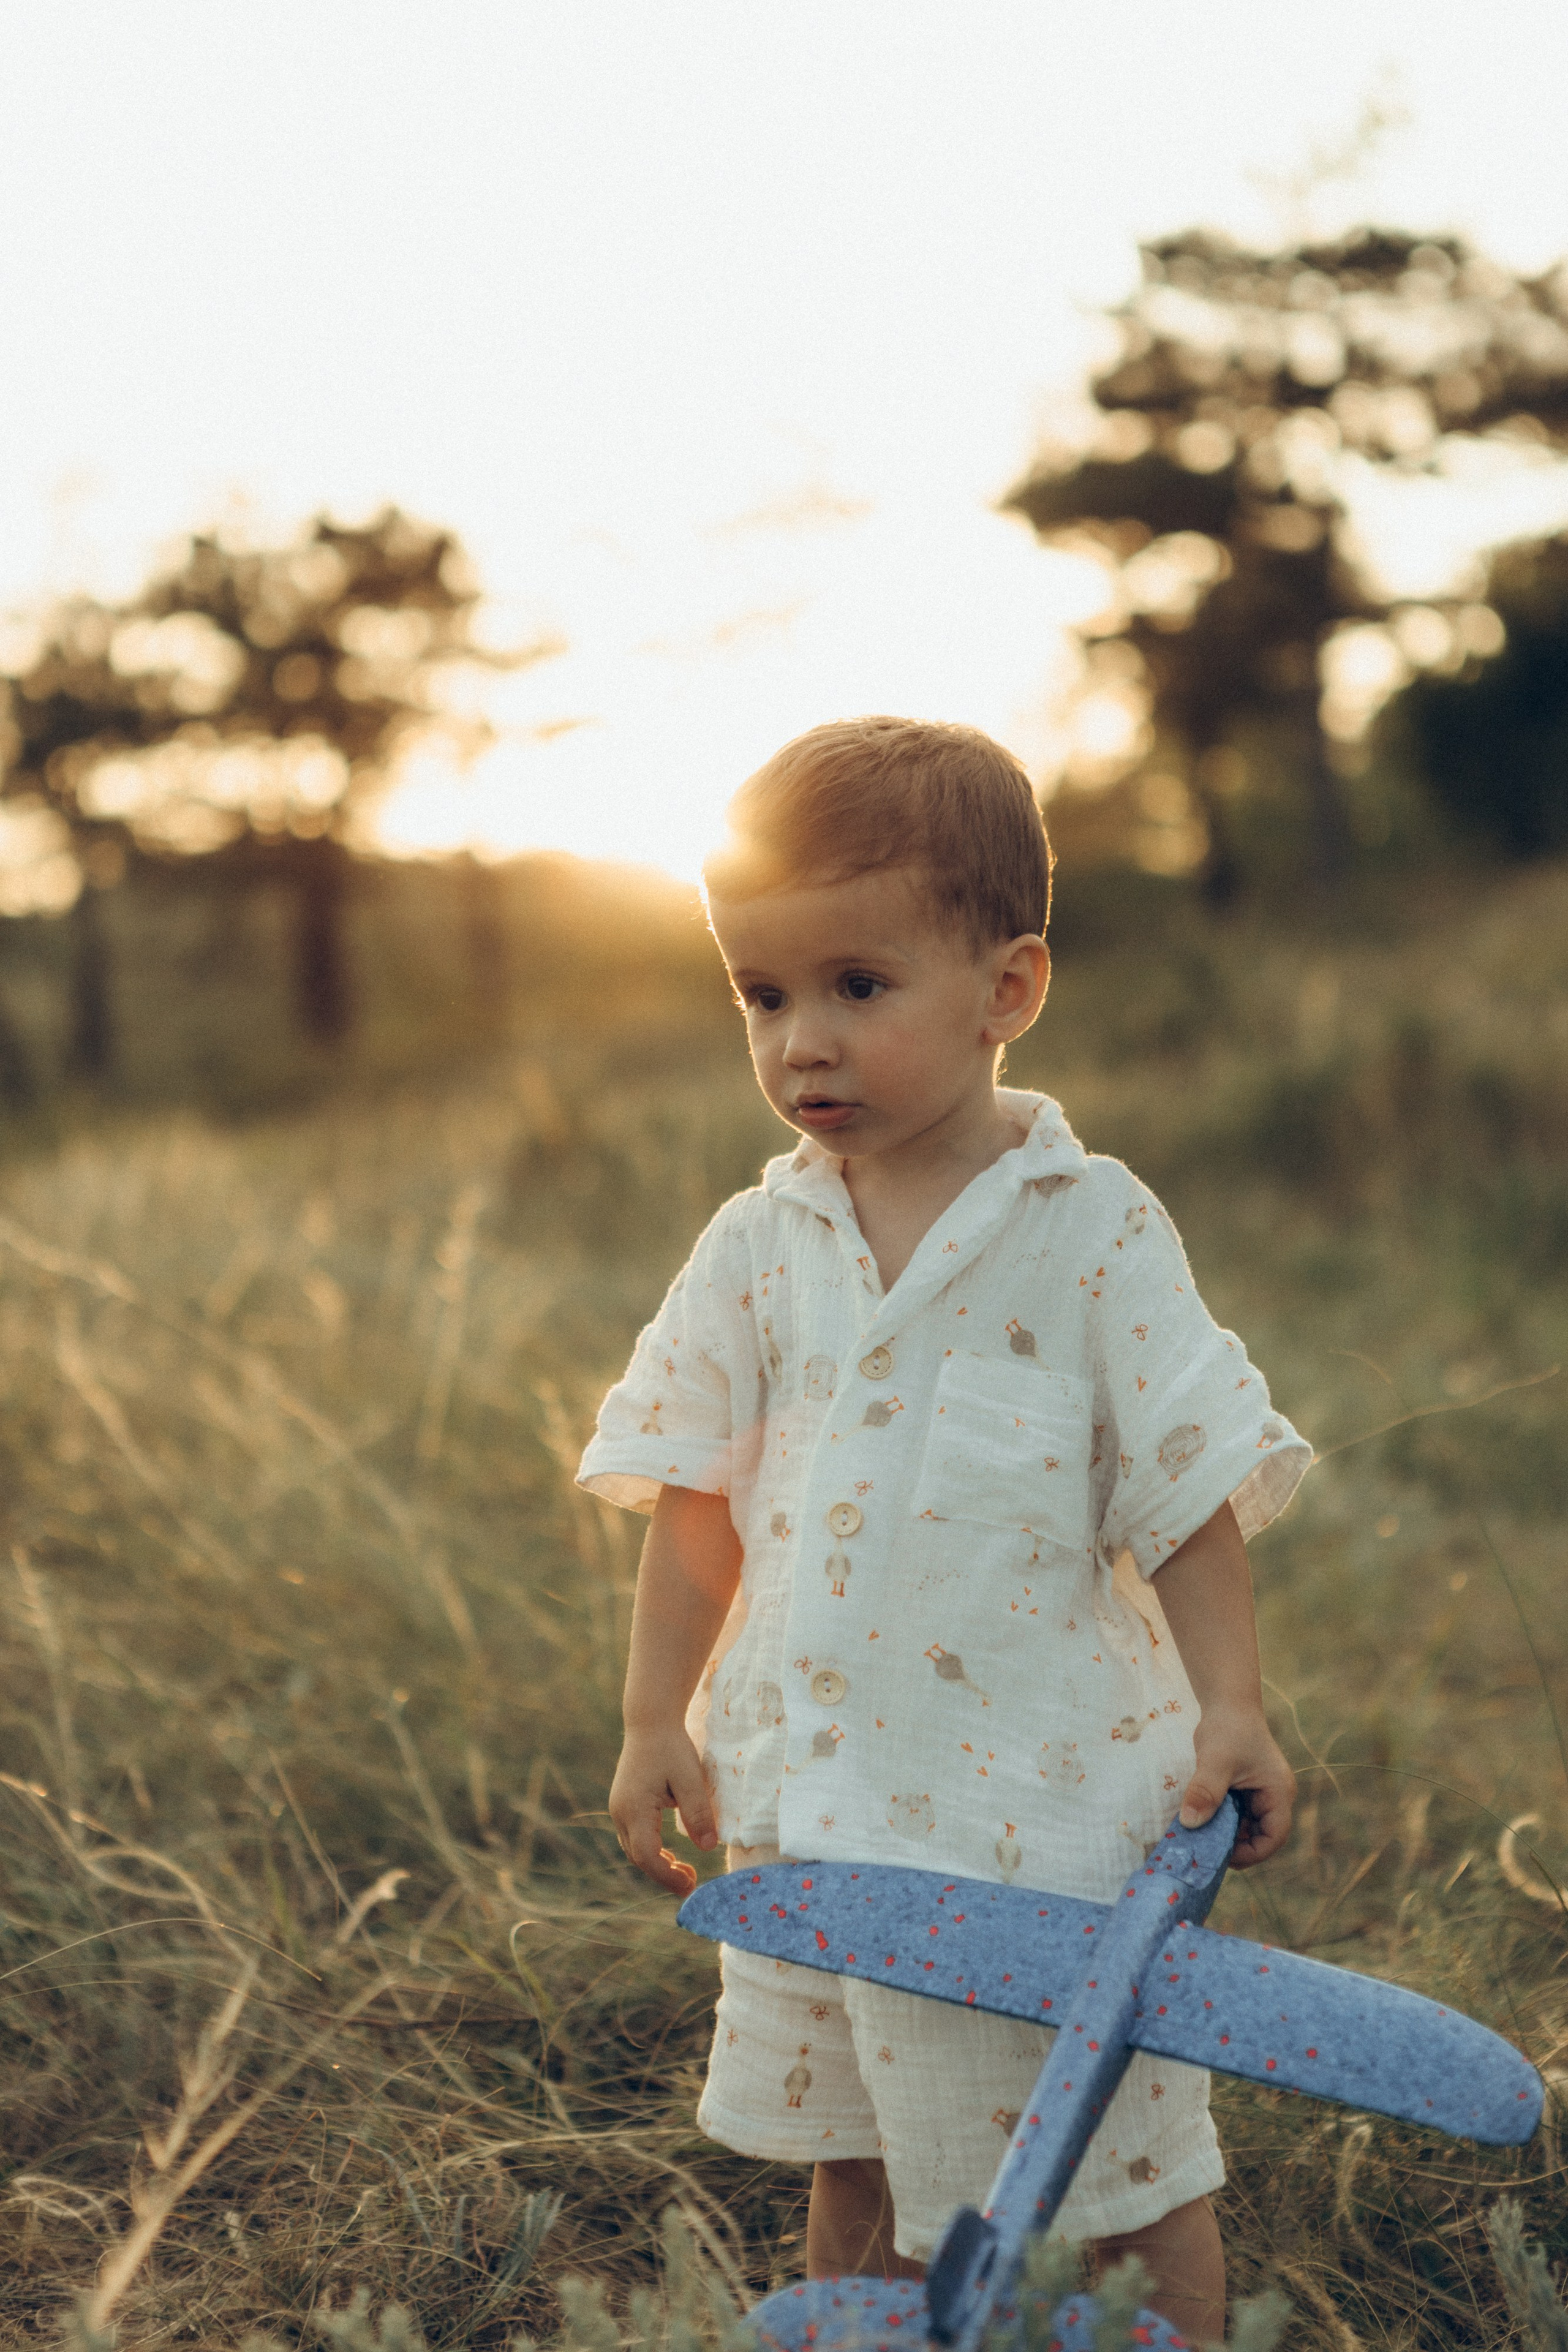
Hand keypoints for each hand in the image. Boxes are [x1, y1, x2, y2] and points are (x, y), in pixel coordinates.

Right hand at [609, 1722, 717, 1894]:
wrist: (650, 1721)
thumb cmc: (671, 1747)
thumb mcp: (690, 1778)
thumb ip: (698, 1813)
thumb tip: (708, 1848)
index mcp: (634, 1808)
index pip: (647, 1856)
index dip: (667, 1876)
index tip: (690, 1885)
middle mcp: (621, 1812)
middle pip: (638, 1857)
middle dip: (663, 1875)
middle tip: (692, 1882)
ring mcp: (619, 1808)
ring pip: (634, 1849)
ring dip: (656, 1864)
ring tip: (684, 1871)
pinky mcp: (624, 1804)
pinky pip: (634, 1837)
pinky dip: (651, 1850)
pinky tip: (670, 1854)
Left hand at [1178, 1703, 1294, 1869]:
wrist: (1226, 1704)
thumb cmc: (1228, 1729)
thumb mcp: (1215, 1761)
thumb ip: (1205, 1791)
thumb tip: (1189, 1823)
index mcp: (1279, 1793)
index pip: (1274, 1836)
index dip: (1252, 1853)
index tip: (1222, 1856)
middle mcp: (1274, 1797)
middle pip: (1259, 1836)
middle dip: (1234, 1845)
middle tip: (1204, 1849)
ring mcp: (1260, 1795)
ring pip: (1245, 1827)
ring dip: (1223, 1833)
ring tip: (1198, 1836)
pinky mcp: (1245, 1792)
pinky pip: (1234, 1815)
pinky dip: (1218, 1820)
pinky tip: (1198, 1819)